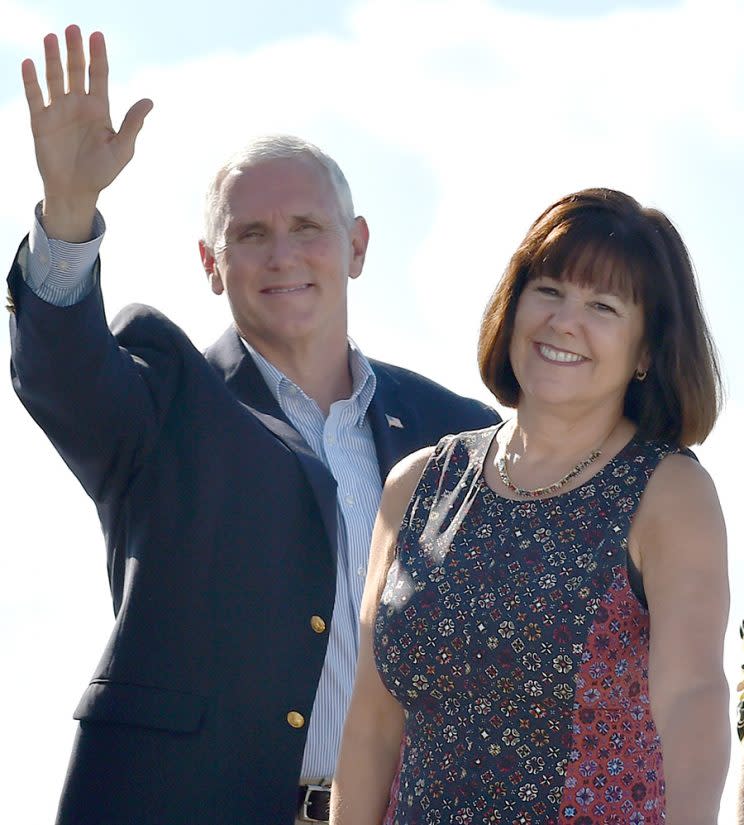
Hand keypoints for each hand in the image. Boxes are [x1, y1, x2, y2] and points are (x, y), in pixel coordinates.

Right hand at [22, 25, 152, 240]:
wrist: (76, 191)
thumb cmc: (103, 173)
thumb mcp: (122, 150)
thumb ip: (132, 125)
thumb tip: (149, 101)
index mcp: (99, 109)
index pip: (98, 75)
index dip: (98, 56)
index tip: (96, 35)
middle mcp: (78, 104)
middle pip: (76, 70)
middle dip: (75, 50)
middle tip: (73, 28)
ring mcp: (59, 111)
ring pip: (54, 78)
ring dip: (52, 58)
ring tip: (52, 37)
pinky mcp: (40, 121)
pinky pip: (34, 96)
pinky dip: (31, 80)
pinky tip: (30, 63)